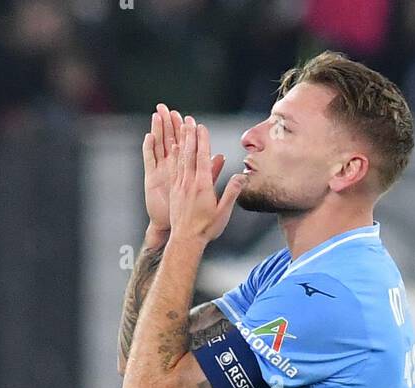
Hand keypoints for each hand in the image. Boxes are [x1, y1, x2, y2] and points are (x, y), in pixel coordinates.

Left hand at [143, 104, 227, 239]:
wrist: (186, 241)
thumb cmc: (206, 228)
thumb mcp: (223, 212)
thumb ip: (231, 193)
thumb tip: (241, 177)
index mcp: (202, 186)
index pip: (202, 158)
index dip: (202, 140)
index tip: (202, 126)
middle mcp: (189, 182)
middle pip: (189, 153)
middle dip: (190, 134)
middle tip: (189, 119)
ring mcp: (180, 186)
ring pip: (180, 158)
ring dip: (181, 141)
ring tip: (181, 127)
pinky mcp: (174, 191)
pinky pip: (174, 168)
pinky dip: (175, 155)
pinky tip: (174, 148)